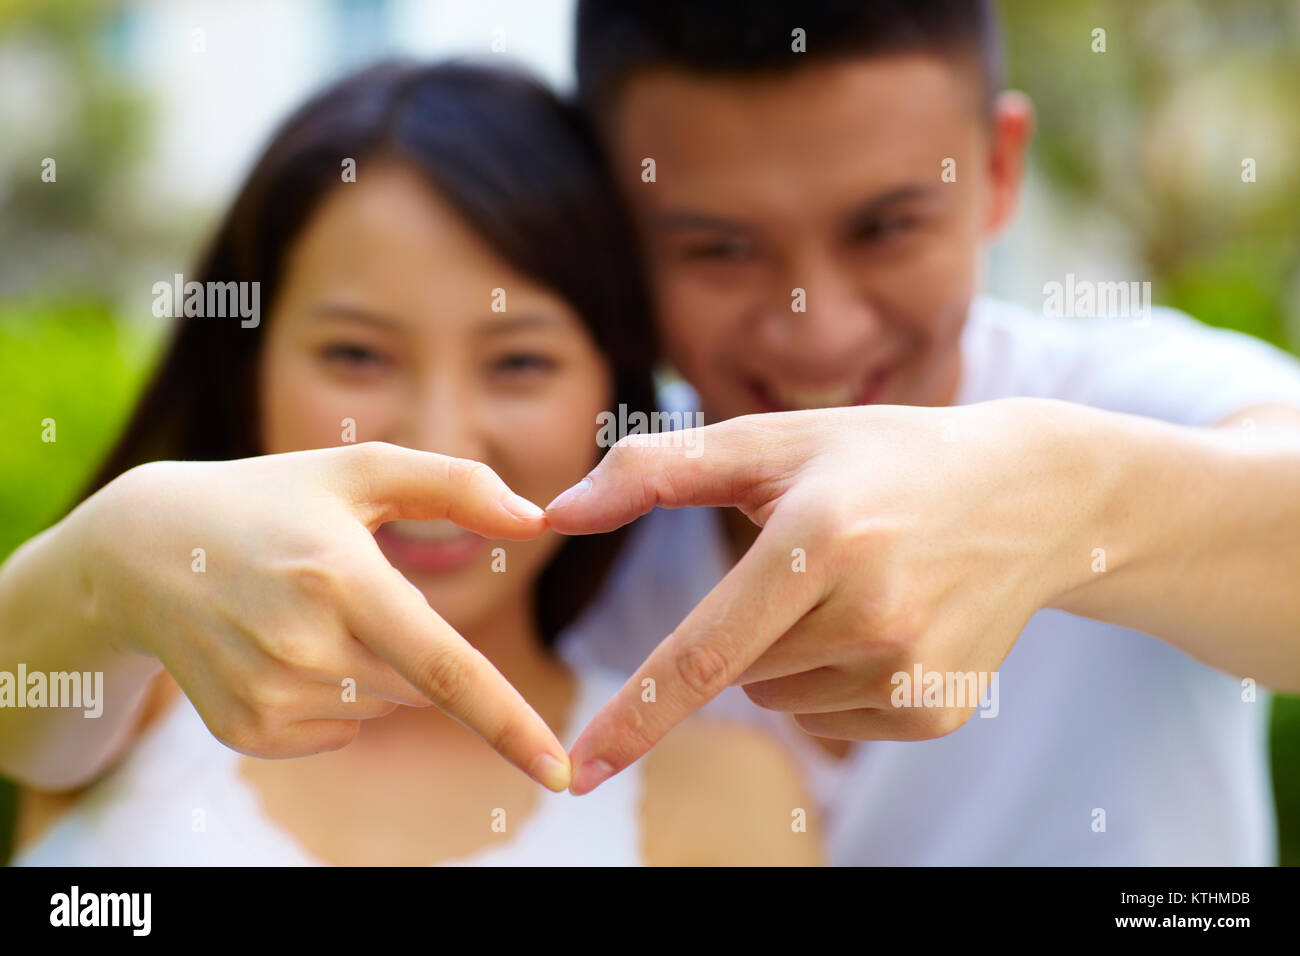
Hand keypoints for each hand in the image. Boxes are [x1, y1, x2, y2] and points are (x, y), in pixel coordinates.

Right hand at [81, 441, 570, 789]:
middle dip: (411, 644)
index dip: (509, 723)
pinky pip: (341, 730)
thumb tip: (535, 520)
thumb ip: (456, 485)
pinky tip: (282, 646)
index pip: (445, 670)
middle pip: (422, 685)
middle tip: (346, 588)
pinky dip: (336, 694)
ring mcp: (269, 697)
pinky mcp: (247, 732)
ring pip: (384, 706)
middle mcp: (302, 647)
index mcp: (342, 578)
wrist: (146, 551)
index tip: (558, 771)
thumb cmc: (273, 501)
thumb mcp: (359, 471)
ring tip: (303, 611)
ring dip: (373, 667)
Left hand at [546, 398, 1097, 793]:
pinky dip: (832, 679)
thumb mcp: (775, 440)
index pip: (703, 654)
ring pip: (776, 698)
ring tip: (858, 584)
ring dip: (788, 653)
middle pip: (736, 673)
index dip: (633, 716)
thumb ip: (655, 470)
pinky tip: (888, 620)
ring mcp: (909, 674)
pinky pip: (826, 719)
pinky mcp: (933, 714)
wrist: (1028, 497)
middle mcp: (871, 616)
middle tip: (815, 560)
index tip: (578, 770)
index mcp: (820, 541)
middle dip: (745, 624)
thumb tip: (554, 513)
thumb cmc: (878, 460)